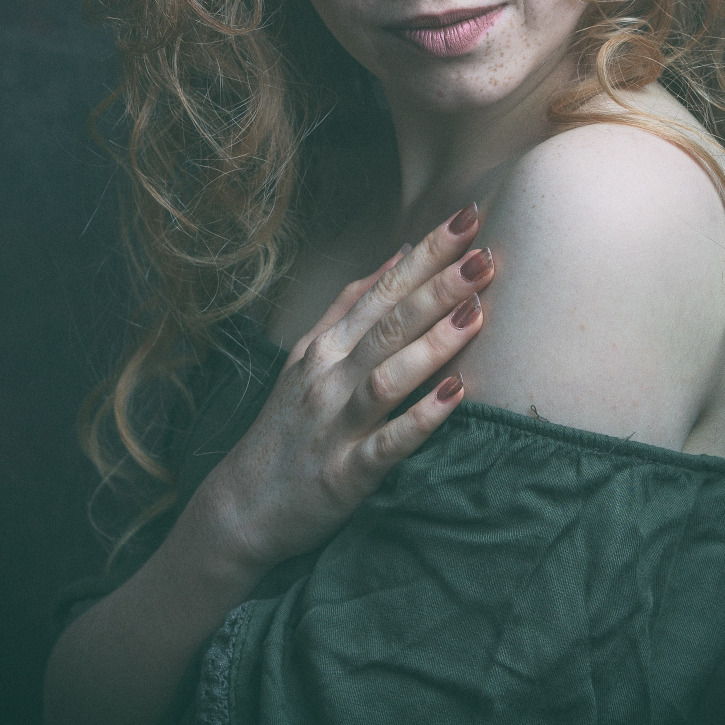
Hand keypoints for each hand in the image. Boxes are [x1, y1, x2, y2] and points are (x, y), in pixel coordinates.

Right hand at [193, 204, 492, 578]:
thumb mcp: (309, 355)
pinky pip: (389, 443)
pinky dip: (422, 419)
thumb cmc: (288, 424)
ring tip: (476, 314)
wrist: (240, 506)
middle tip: (484, 254)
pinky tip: (457, 397)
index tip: (467, 218)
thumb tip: (400, 253)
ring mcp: (336, 424)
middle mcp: (329, 376)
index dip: (426, 253)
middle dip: (438, 286)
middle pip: (390, 322)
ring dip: (433, 344)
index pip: (383, 287)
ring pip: (388, 375)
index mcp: (326, 344)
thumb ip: (351, 305)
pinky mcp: (346, 473)